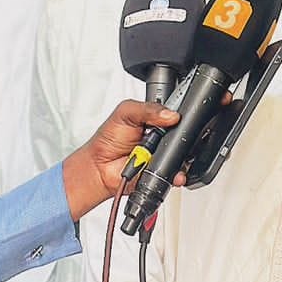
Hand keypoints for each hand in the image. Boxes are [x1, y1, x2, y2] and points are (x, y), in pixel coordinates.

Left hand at [61, 100, 180, 220]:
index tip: (173, 117)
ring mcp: (163, 155)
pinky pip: (176, 172)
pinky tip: (166, 168)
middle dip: (177, 136)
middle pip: (181, 134)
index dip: (176, 114)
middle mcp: (161, 137)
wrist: (100, 168)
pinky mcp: (162, 171)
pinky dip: (175, 173)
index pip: (174, 114)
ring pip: (180, 154)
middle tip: (159, 136)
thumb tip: (170, 114)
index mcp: (155, 119)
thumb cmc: (109, 139)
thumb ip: (147, 109)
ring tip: (154, 152)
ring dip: (175, 154)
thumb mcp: (126, 112)